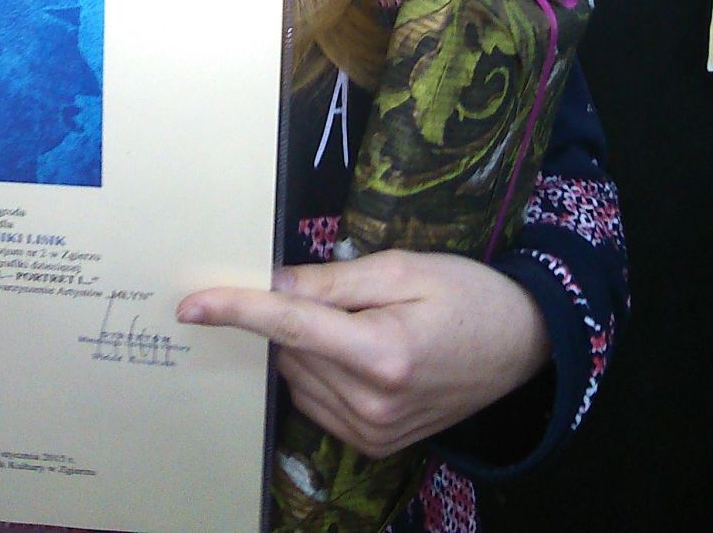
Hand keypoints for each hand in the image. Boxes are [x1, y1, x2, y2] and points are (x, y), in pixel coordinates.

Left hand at [178, 249, 550, 458]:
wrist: (521, 345)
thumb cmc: (466, 294)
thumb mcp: (402, 268)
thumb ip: (331, 280)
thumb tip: (271, 282)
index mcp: (382, 352)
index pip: (290, 327)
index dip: (237, 310)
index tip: (191, 305)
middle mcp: (372, 403)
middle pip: (290, 351)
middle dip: (287, 315)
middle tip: (327, 288)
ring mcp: (373, 431)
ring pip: (297, 377)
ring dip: (302, 346)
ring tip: (357, 319)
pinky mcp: (373, 444)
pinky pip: (316, 401)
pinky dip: (317, 371)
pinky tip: (353, 349)